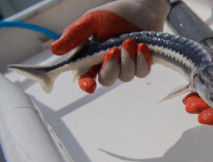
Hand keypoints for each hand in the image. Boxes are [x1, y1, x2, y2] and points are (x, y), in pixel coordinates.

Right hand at [50, 0, 169, 92]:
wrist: (140, 8)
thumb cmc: (114, 15)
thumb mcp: (91, 21)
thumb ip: (75, 35)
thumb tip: (54, 49)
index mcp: (92, 58)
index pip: (85, 77)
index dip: (86, 84)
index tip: (89, 86)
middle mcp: (108, 65)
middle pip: (107, 80)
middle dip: (111, 67)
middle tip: (115, 48)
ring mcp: (126, 66)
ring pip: (126, 76)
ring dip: (128, 59)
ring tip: (130, 40)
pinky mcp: (141, 64)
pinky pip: (142, 72)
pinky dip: (142, 60)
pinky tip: (142, 46)